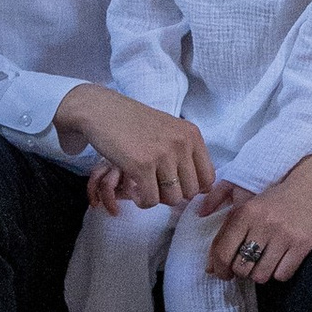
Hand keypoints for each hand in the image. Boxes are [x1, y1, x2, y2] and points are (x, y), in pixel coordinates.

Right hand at [54, 84, 212, 206]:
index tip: (173, 184)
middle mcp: (181, 143)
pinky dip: (141, 201)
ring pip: (173, 199)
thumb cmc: (135, 124)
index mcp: (191, 134)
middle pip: (191, 192)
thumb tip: (204, 190)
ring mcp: (163, 154)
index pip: (208, 178)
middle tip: (154, 184)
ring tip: (143, 185)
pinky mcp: (142, 165)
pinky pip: (151, 200)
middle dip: (172, 194)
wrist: (103, 110)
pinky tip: (133, 188)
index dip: (191, 188)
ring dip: (156, 198)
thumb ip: (186, 155)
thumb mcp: (169, 131)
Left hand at [198, 153, 311, 286]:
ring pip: (261, 275)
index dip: (219, 268)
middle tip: (247, 264)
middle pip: (241, 268)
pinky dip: (279, 273)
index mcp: (246, 211)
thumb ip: (223, 226)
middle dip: (242, 271)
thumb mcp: (247, 200)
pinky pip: (282, 275)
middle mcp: (263, 223)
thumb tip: (208, 265)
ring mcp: (284, 235)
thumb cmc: (277, 198)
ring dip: (261, 273)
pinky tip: (281, 260)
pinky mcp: (302, 245)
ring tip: (265, 261)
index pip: (223, 251)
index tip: (222, 273)